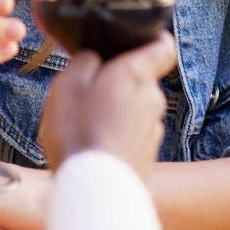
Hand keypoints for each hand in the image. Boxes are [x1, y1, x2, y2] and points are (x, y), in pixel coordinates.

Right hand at [38, 34, 174, 176]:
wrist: (94, 189)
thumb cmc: (77, 132)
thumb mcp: (67, 85)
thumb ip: (85, 62)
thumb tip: (94, 58)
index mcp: (135, 74)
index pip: (163, 46)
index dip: (151, 40)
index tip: (133, 42)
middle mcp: (152, 99)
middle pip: (142, 79)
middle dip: (119, 82)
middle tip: (88, 91)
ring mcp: (153, 130)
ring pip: (136, 108)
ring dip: (117, 111)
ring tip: (87, 125)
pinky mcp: (148, 155)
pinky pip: (134, 134)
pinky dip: (118, 135)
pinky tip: (95, 146)